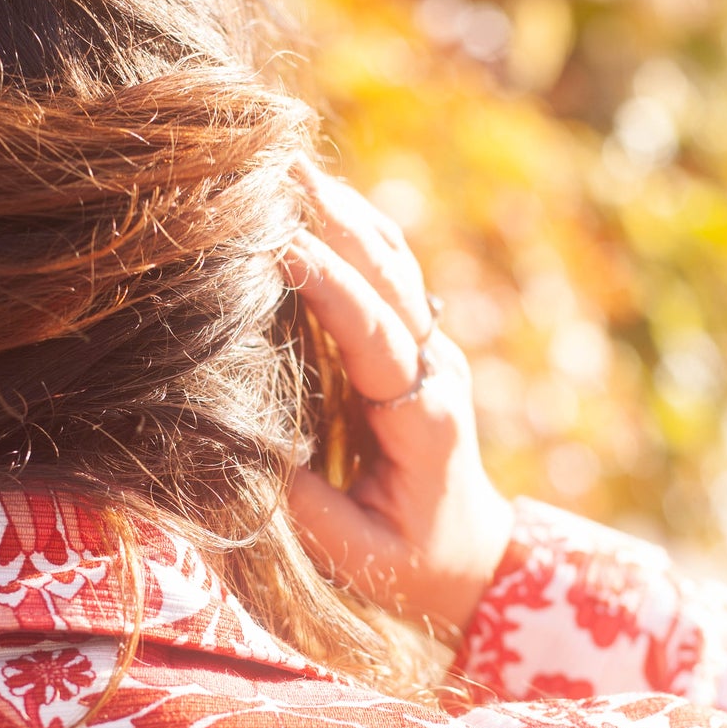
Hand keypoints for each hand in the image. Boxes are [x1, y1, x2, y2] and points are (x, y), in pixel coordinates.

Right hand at [285, 163, 513, 637]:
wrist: (472, 557)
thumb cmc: (411, 566)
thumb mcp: (361, 559)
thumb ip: (311, 513)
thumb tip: (255, 450)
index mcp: (427, 419)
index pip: (378, 339)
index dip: (333, 290)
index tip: (282, 245)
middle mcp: (436, 369)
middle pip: (390, 278)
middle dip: (334, 220)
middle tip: (274, 169)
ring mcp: (432, 347)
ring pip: (393, 260)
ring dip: (341, 208)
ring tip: (283, 161)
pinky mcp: (416, 339)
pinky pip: (387, 269)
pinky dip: (349, 223)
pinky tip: (308, 190)